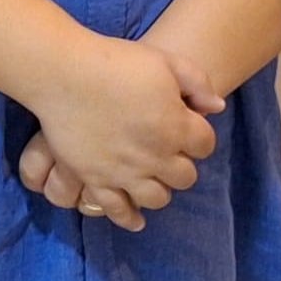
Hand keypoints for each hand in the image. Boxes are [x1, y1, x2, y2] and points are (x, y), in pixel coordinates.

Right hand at [17, 39, 221, 229]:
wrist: (64, 73)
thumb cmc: (115, 61)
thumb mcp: (166, 61)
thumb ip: (197, 84)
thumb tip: (216, 107)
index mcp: (176, 126)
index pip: (206, 145)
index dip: (198, 136)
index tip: (186, 126)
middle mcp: (155, 157)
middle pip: (185, 176)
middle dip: (181, 163)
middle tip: (167, 150)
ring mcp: (125, 172)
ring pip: (157, 198)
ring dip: (160, 188)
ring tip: (151, 176)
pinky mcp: (96, 179)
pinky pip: (118, 210)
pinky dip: (130, 217)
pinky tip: (136, 219)